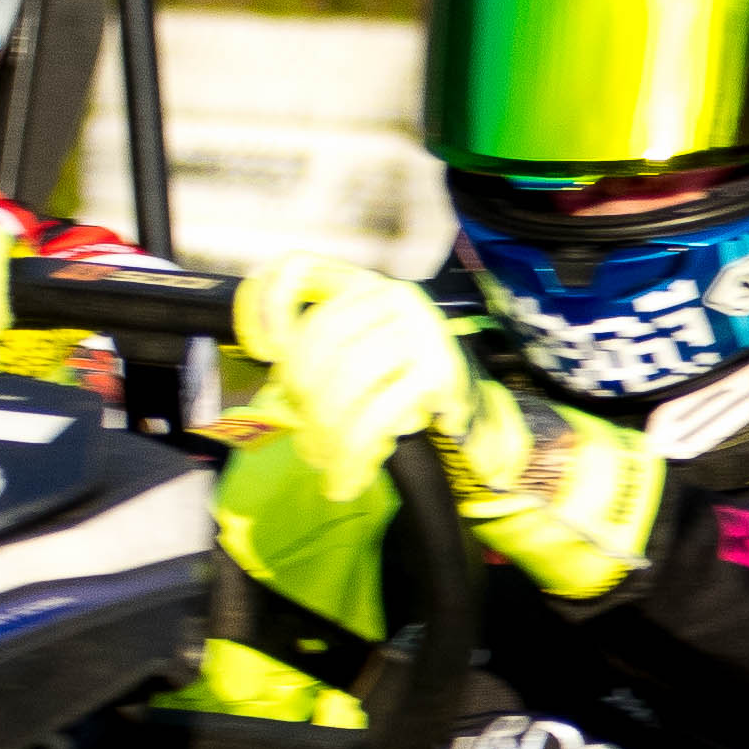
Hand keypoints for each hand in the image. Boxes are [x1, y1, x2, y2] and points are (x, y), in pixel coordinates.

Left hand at [228, 254, 658, 596]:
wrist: (487, 428)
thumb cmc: (413, 397)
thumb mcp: (366, 364)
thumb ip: (320, 359)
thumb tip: (267, 379)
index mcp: (369, 287)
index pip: (301, 270)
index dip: (268, 303)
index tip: (261, 348)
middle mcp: (394, 297)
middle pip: (317, 343)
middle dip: (303, 403)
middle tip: (308, 444)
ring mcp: (418, 330)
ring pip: (341, 384)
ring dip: (326, 437)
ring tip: (329, 465)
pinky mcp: (435, 372)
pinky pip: (372, 418)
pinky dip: (351, 456)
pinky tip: (348, 477)